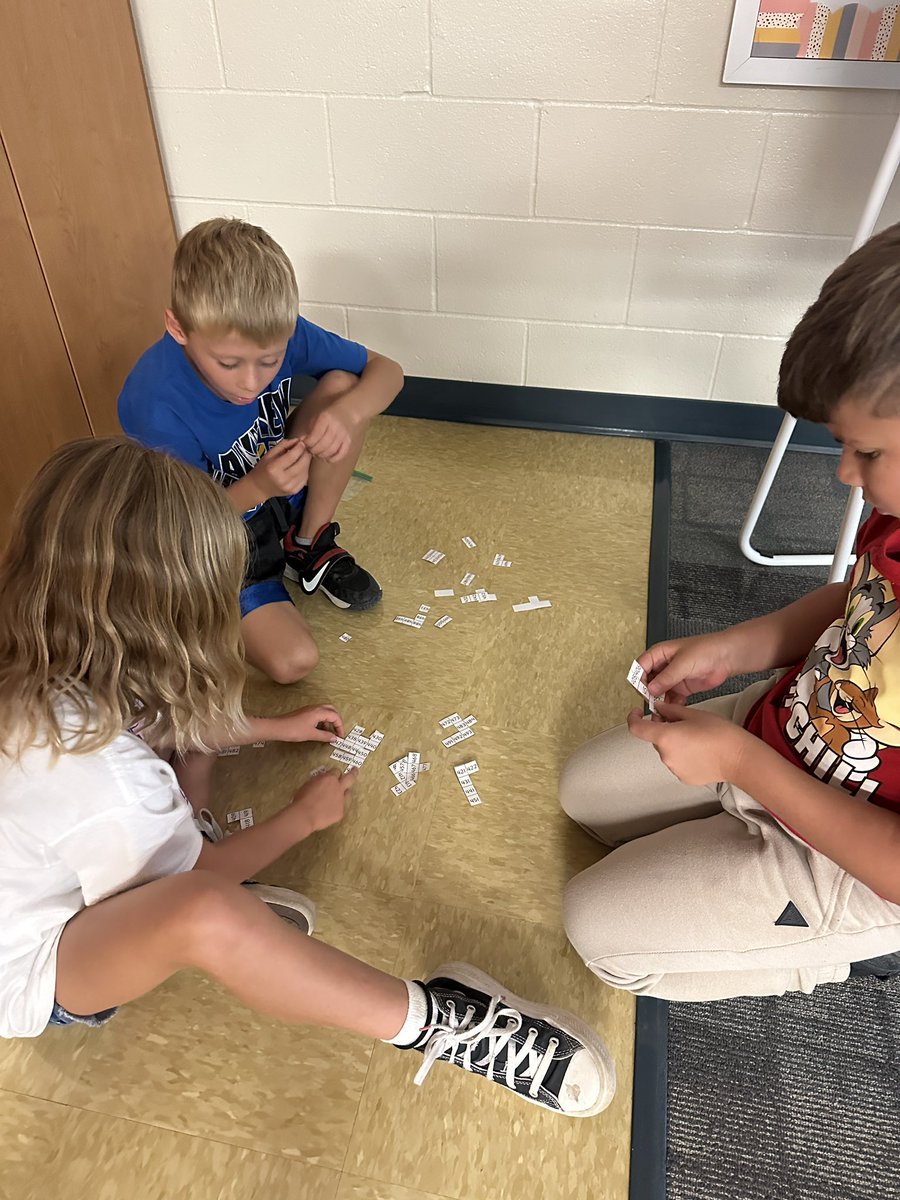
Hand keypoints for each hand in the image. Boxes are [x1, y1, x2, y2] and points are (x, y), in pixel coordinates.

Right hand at [247, 438, 310, 499]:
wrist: (259, 488)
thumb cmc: (263, 469)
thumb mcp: (269, 454)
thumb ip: (283, 445)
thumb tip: (298, 440)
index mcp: (274, 469)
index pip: (292, 456)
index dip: (300, 448)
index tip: (302, 442)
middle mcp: (282, 479)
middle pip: (301, 464)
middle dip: (306, 454)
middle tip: (306, 448)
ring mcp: (289, 487)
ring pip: (305, 471)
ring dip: (307, 461)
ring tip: (303, 456)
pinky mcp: (294, 491)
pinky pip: (305, 478)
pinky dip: (305, 470)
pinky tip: (301, 466)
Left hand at [272, 704, 344, 742]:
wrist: (277, 727)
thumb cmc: (294, 730)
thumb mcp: (311, 734)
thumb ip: (325, 736)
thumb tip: (334, 738)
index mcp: (319, 712)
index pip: (335, 716)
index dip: (340, 726)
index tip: (340, 736)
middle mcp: (315, 708)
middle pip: (331, 710)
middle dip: (336, 720)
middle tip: (337, 731)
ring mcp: (309, 709)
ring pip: (324, 712)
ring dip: (329, 721)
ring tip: (328, 733)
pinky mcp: (304, 712)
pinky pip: (318, 714)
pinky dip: (322, 721)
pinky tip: (319, 730)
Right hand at [289, 768, 355, 835]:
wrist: (304, 815)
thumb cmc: (302, 798)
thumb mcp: (309, 783)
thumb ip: (319, 780)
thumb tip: (322, 781)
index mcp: (329, 778)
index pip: (336, 771)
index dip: (334, 773)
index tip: (334, 774)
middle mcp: (338, 787)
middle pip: (350, 778)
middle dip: (353, 773)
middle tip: (355, 770)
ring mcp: (341, 800)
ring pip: (348, 793)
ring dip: (345, 792)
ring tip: (342, 794)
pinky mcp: (340, 812)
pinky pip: (340, 807)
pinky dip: (335, 807)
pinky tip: (328, 811)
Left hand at [292, 401, 356, 462]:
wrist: (346, 412)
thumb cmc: (328, 416)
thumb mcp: (316, 418)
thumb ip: (309, 431)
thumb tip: (301, 443)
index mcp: (325, 418)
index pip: (314, 436)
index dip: (308, 443)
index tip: (305, 444)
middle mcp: (335, 427)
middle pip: (323, 445)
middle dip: (314, 450)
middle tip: (310, 450)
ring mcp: (343, 435)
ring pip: (331, 451)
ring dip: (322, 455)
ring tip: (317, 453)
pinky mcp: (348, 441)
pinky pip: (341, 454)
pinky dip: (333, 459)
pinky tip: (327, 457)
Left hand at [627, 701, 749, 785]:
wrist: (739, 758)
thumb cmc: (719, 733)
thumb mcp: (693, 714)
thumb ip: (670, 710)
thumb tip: (658, 708)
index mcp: (664, 737)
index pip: (636, 728)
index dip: (633, 718)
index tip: (638, 713)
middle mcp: (665, 755)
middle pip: (656, 739)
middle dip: (664, 729)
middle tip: (683, 722)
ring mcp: (674, 768)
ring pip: (668, 751)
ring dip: (675, 743)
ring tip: (697, 738)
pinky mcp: (684, 777)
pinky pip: (678, 762)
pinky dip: (683, 755)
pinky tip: (701, 751)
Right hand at [638, 632, 736, 706]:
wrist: (726, 657)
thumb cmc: (706, 649)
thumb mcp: (683, 663)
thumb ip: (666, 677)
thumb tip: (650, 689)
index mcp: (659, 654)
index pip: (640, 667)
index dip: (639, 679)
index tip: (643, 690)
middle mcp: (664, 666)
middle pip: (647, 681)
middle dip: (648, 692)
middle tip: (653, 701)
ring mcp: (672, 677)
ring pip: (658, 692)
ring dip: (659, 701)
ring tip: (661, 709)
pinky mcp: (681, 687)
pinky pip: (670, 698)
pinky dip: (670, 704)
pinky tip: (673, 708)